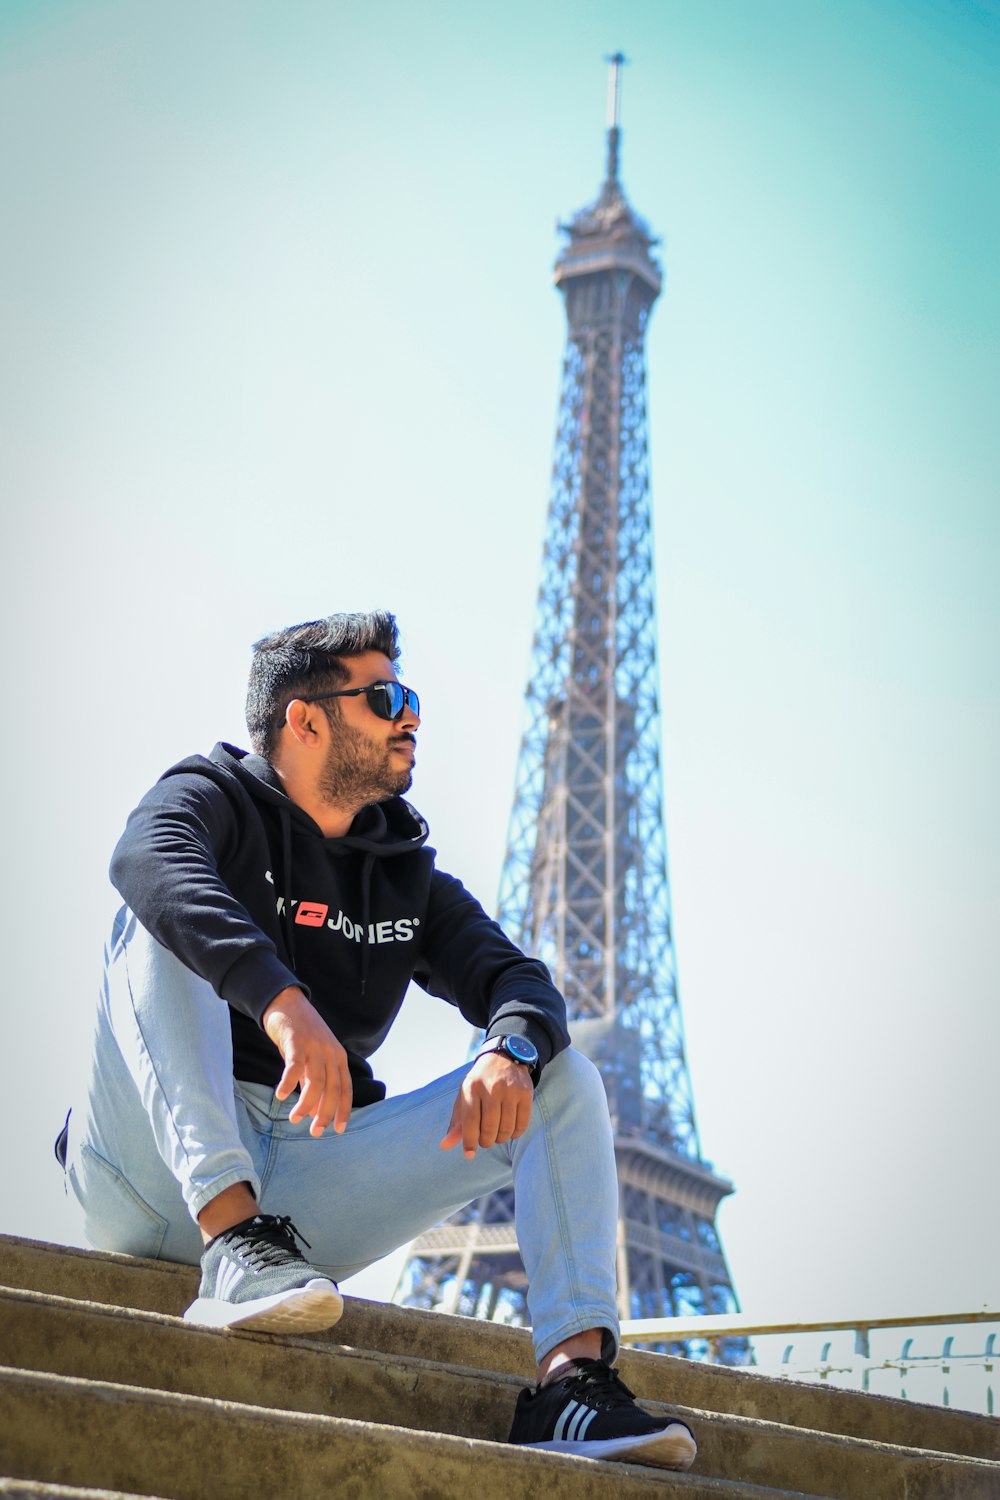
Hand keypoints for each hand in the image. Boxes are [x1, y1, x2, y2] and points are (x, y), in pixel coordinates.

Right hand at [262, 986, 352, 1137]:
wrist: (286, 1001)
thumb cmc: (299, 1034)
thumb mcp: (311, 1058)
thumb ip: (312, 1080)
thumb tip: (311, 1109)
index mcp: (338, 1057)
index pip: (346, 1088)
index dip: (344, 1110)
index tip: (339, 1129)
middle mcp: (331, 1052)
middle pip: (333, 1089)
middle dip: (325, 1113)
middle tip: (315, 1131)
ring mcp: (315, 1046)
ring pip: (316, 1082)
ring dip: (306, 1104)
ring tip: (294, 1118)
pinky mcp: (297, 1040)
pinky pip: (295, 1067)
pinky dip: (288, 1083)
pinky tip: (281, 1096)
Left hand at [439, 1050, 534, 1158]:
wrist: (503, 1057)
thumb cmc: (479, 1083)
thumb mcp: (464, 1097)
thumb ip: (456, 1123)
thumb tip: (444, 1146)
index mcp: (471, 1087)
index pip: (470, 1121)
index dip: (469, 1141)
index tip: (469, 1153)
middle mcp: (491, 1087)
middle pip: (489, 1128)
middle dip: (486, 1141)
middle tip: (486, 1141)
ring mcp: (510, 1090)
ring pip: (506, 1128)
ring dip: (501, 1138)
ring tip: (497, 1135)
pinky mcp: (525, 1092)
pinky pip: (522, 1123)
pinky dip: (515, 1133)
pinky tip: (510, 1130)